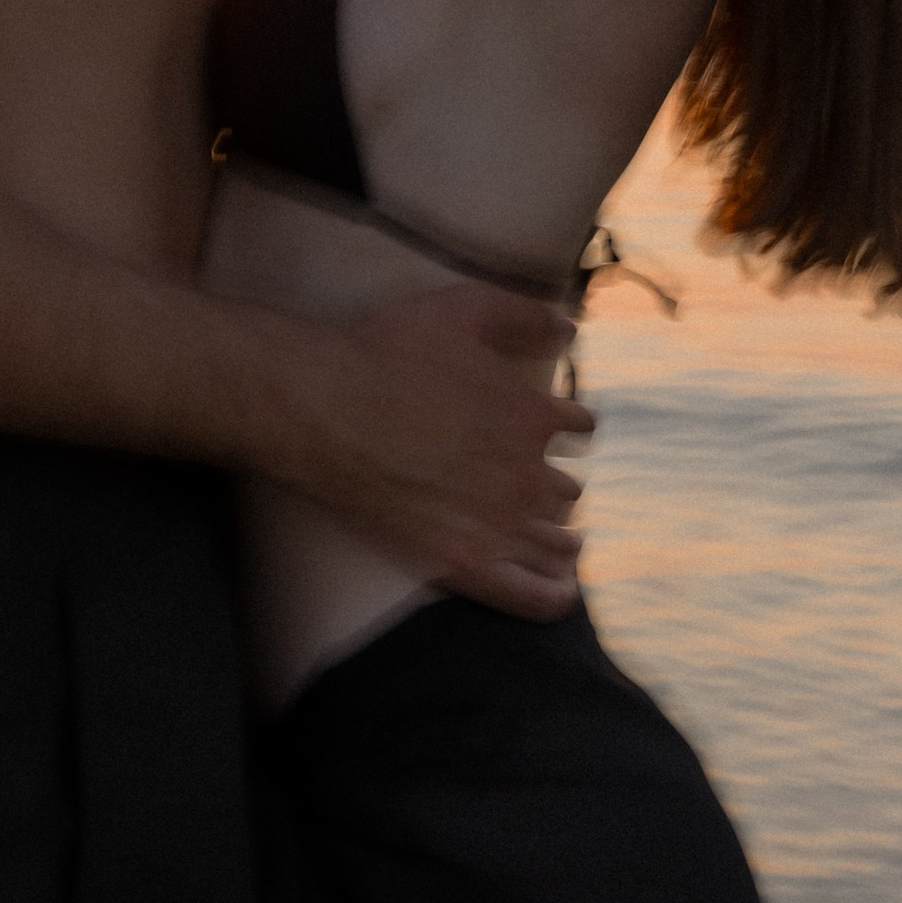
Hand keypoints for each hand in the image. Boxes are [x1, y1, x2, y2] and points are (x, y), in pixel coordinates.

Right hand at [288, 284, 590, 621]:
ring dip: (562, 537)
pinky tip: (562, 588)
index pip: (579, 427)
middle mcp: (526, 473)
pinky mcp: (462, 561)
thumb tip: (571, 329)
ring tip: (562, 543)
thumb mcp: (463, 308)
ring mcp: (497, 523)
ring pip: (557, 540)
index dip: (564, 423)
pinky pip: (532, 595)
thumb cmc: (386, 350)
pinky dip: (553, 594)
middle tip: (525, 479)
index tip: (546, 426)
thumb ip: (526, 315)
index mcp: (533, 415)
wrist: (322, 404)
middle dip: (552, 480)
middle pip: (566, 486)